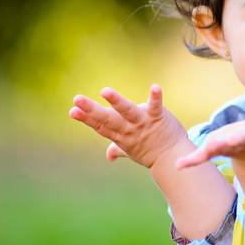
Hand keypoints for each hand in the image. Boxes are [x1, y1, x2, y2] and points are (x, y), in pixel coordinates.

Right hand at [69, 84, 187, 167]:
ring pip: (127, 111)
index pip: (99, 126)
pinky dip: (155, 97)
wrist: (172, 158)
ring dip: (116, 101)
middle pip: (107, 118)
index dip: (86, 118)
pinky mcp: (158, 117)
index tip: (72, 110)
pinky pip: (156, 106)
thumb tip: (109, 156)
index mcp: (119, 135)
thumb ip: (118, 149)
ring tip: (105, 91)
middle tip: (77, 99)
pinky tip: (155, 87)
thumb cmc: (150, 152)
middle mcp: (128, 129)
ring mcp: (143, 123)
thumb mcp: (131, 150)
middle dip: (91, 109)